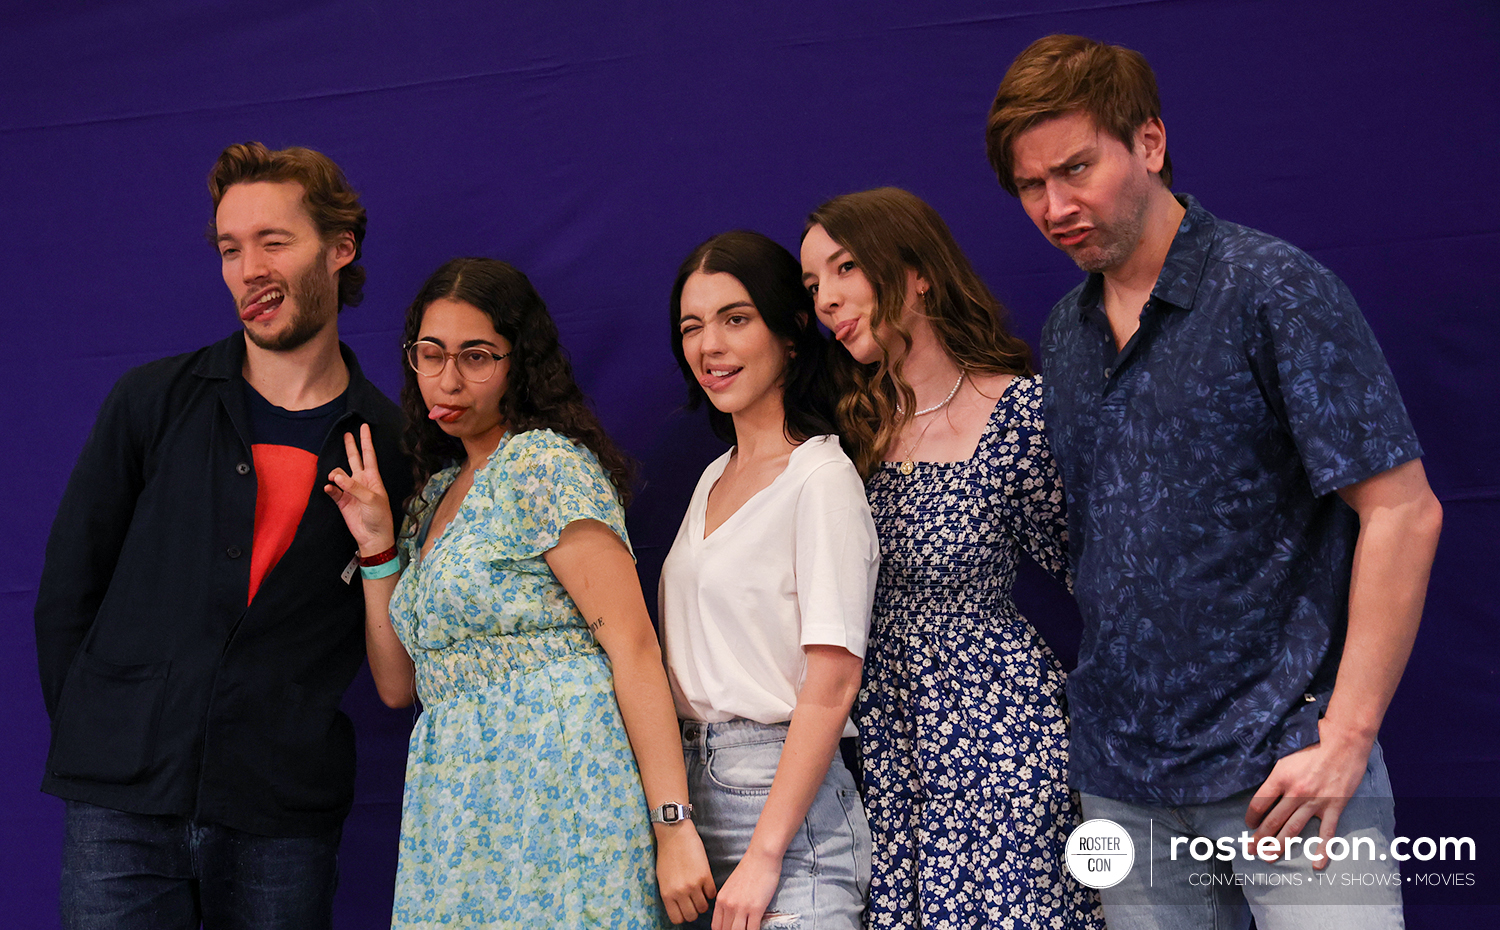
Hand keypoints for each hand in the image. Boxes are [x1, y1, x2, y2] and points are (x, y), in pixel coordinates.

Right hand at [323, 423, 396, 553]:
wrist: (373, 537)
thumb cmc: (379, 516)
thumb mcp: (372, 499)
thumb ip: (354, 486)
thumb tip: (337, 476)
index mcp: (373, 478)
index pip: (369, 455)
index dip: (366, 441)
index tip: (364, 427)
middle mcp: (361, 481)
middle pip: (354, 459)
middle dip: (351, 446)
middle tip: (346, 433)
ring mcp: (351, 491)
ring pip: (339, 474)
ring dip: (335, 473)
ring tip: (334, 478)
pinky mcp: (342, 501)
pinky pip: (332, 490)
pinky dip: (329, 487)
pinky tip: (329, 487)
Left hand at [654, 822, 714, 924]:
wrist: (674, 834)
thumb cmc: (666, 854)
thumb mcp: (662, 878)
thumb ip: (670, 894)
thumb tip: (679, 906)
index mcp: (667, 894)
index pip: (677, 919)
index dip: (683, 915)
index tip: (685, 909)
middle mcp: (680, 892)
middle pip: (692, 916)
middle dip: (694, 911)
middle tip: (695, 901)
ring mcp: (693, 885)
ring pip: (703, 907)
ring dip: (703, 902)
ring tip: (701, 892)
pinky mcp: (705, 876)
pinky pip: (712, 894)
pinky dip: (710, 892)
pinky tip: (706, 884)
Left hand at [711, 847, 781, 929]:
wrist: (761, 857)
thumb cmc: (749, 869)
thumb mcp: (731, 886)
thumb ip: (728, 901)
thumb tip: (730, 917)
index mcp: (721, 900)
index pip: (716, 927)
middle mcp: (728, 905)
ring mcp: (741, 907)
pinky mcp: (756, 908)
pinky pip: (752, 929)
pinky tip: (757, 929)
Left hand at [1245, 720, 1372, 869]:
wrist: (1344, 742)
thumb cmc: (1313, 744)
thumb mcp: (1286, 755)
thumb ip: (1277, 775)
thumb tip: (1266, 792)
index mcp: (1281, 777)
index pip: (1259, 803)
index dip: (1251, 816)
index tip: (1249, 824)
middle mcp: (1296, 793)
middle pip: (1273, 821)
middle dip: (1260, 838)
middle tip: (1251, 849)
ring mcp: (1315, 802)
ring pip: (1293, 829)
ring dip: (1279, 845)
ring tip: (1269, 857)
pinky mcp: (1334, 807)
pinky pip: (1326, 833)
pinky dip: (1322, 851)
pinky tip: (1316, 864)